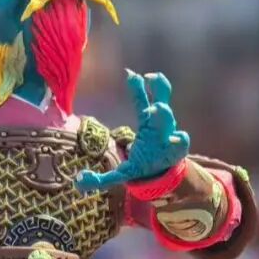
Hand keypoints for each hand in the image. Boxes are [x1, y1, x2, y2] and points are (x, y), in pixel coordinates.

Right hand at [76, 70, 189, 192]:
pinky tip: (134, 77)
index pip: (175, 144)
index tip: (178, 138)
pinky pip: (158, 93)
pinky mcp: (157, 110)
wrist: (160, 156)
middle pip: (167, 122)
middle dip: (163, 116)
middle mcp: (166, 133)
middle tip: (154, 109)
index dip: (179, 141)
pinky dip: (152, 85)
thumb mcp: (125, 177)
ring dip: (159, 90)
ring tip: (149, 78)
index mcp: (165, 151)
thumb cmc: (143, 167)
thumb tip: (78, 181)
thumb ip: (104, 180)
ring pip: (164, 102)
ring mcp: (164, 120)